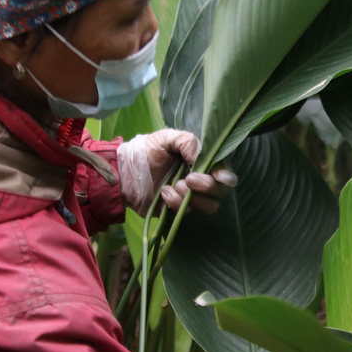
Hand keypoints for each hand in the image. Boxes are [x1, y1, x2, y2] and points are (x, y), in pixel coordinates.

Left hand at [116, 129, 238, 214]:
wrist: (124, 170)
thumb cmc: (147, 150)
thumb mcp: (167, 138)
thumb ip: (188, 142)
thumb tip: (201, 159)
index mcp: (202, 163)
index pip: (225, 173)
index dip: (227, 176)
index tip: (220, 177)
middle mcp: (201, 182)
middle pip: (220, 193)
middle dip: (208, 186)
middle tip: (189, 178)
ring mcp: (190, 198)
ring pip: (208, 206)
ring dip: (192, 196)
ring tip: (174, 184)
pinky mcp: (177, 211)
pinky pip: (186, 213)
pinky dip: (175, 202)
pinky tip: (163, 191)